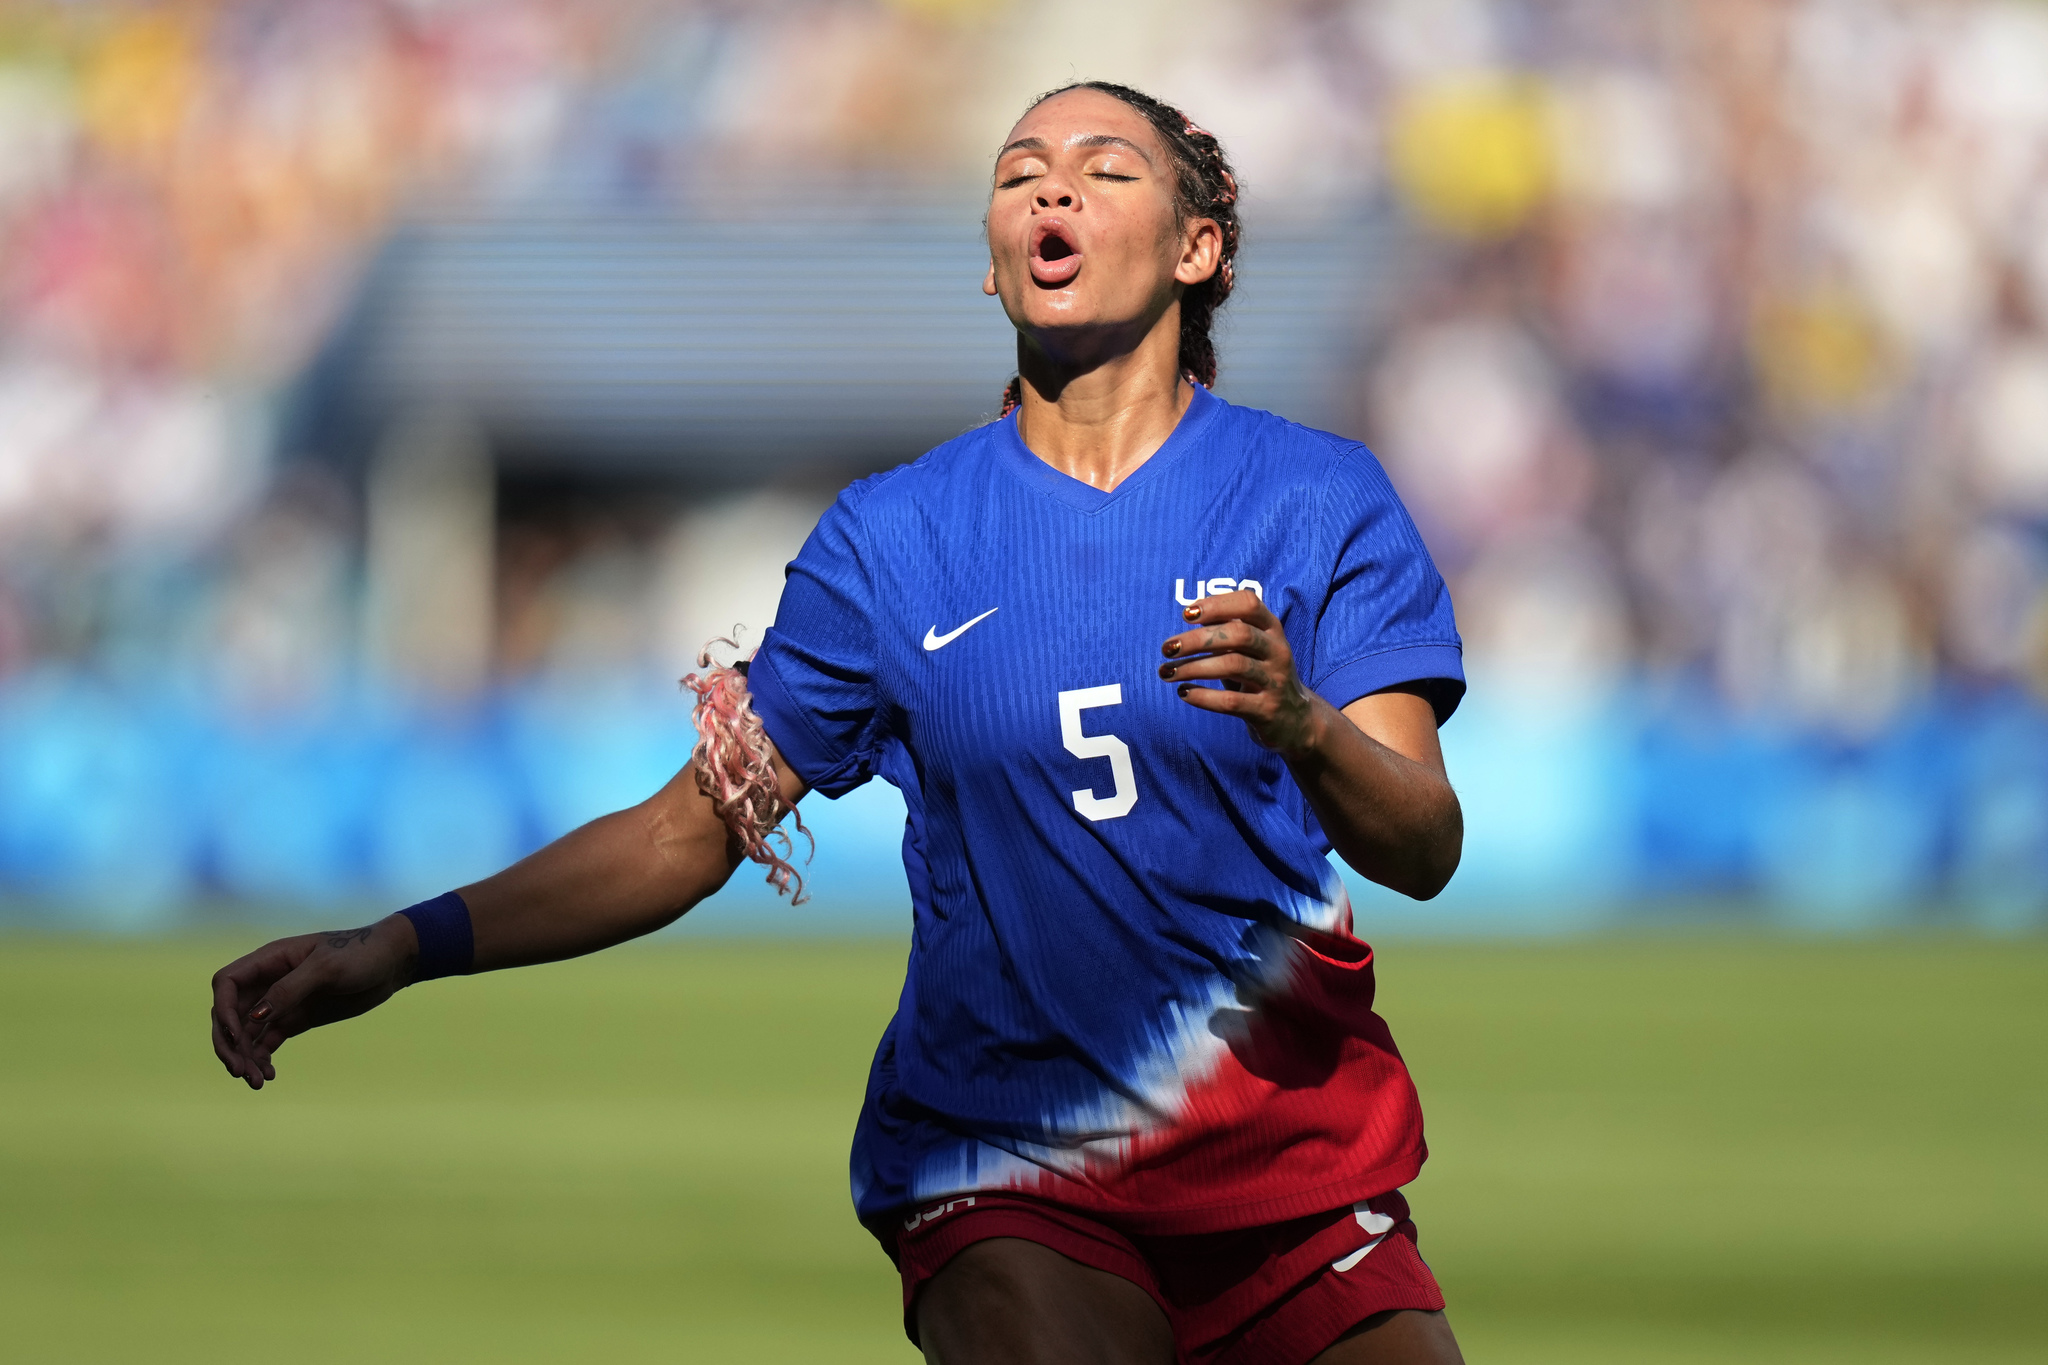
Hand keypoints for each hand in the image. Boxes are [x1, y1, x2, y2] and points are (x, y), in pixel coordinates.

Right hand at [209, 915, 417, 1089]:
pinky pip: (267, 1041)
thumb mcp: (326, 969)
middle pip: (231, 1014)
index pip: (226, 984)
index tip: (237, 1038)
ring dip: (245, 1058)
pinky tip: (269, 1076)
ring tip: (257, 1083)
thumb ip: (289, 990)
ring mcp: (281, 1002)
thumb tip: (254, 1017)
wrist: (391, 962)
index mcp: (270, 960)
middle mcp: (269, 980)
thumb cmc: (360, 954)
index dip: (223, 1011)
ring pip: (247, 1033)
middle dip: (229, 1044)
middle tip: (240, 1072)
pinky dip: (262, 1058)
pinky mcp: (296, 1018)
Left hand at [1159, 590, 1327, 753]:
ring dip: (1193, 668)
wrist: (1295, 719)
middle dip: (1197, 639)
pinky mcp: (1267, 711)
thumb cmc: (1261, 675)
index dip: (1217, 604)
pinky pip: (1231, 703)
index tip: (1186, 614)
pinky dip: (1203, 697)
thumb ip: (1228, 630)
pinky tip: (1184, 693)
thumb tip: (1190, 614)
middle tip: (1167, 648)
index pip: (1249, 604)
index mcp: (1272, 629)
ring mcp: (1275, 681)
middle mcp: (1277, 651)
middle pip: (1238, 634)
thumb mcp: (1251, 649)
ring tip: (1167, 672)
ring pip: (1233, 666)